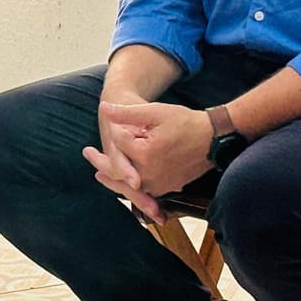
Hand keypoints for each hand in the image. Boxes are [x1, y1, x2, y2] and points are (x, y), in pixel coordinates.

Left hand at [84, 100, 213, 216]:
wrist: (213, 139)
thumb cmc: (185, 122)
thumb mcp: (155, 112)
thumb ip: (126, 113)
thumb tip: (104, 108)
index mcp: (144, 155)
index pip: (119, 143)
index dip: (116, 131)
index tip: (112, 123)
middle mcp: (149, 175)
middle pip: (116, 172)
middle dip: (100, 163)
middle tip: (87, 153)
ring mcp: (159, 185)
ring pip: (128, 186)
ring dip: (112, 179)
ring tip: (99, 174)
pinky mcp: (166, 189)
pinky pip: (143, 192)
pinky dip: (130, 187)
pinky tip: (125, 182)